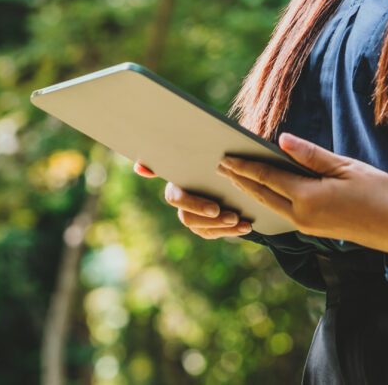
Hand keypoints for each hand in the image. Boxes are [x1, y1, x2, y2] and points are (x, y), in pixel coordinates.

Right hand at [133, 161, 252, 238]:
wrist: (223, 167)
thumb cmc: (207, 159)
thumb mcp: (196, 153)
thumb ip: (172, 158)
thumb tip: (139, 167)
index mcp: (176, 184)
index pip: (176, 198)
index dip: (195, 205)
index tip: (215, 208)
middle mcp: (181, 203)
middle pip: (188, 218)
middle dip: (211, 219)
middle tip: (232, 216)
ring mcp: (192, 216)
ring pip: (202, 228)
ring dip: (222, 227)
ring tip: (242, 222)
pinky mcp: (205, 226)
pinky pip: (215, 233)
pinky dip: (232, 231)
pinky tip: (247, 226)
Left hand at [215, 133, 387, 255]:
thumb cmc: (378, 193)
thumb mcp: (346, 167)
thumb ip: (310, 155)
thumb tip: (281, 140)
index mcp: (308, 198)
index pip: (268, 177)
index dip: (245, 166)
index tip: (226, 157)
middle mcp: (301, 216)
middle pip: (262, 194)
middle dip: (240, 179)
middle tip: (220, 166)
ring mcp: (305, 226)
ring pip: (270, 205)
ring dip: (251, 191)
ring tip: (234, 177)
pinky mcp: (311, 230)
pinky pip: (281, 213)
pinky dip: (267, 200)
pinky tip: (261, 192)